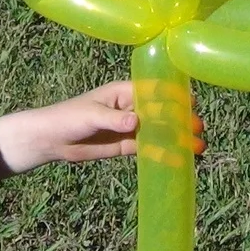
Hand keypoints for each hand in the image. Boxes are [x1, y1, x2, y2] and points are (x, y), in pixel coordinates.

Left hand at [0, 82, 203, 172]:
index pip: (154, 91)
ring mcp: (129, 127)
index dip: (174, 97)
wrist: (50, 140)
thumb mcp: (90, 115)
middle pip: (162, 112)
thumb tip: (136, 121)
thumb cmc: (67, 117)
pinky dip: (163, 153)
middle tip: (199, 130)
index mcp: (124, 91)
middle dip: (181, 120)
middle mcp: (131, 107)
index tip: (193, 104)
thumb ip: (114, 119)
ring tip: (198, 147)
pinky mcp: (125, 145)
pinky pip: (148, 148)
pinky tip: (179, 159)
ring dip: (177, 138)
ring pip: (159, 131)